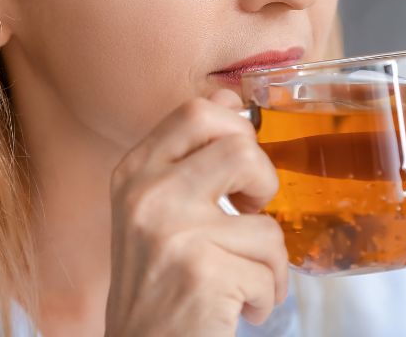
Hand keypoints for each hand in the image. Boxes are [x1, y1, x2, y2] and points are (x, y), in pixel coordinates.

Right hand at [105, 89, 287, 336]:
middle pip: (240, 147)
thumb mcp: (154, 209)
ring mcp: (173, 232)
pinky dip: (267, 297)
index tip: (240, 165)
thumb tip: (228, 97)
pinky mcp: (202, 273)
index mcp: (134, 172)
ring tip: (247, 280)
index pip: (196, 111)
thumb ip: (187, 156)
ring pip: (267, 221)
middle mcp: (147, 194)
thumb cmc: (156, 282)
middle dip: (264, 183)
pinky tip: (242, 309)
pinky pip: (270, 271)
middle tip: (252, 214)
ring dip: (271, 261)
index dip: (236, 126)